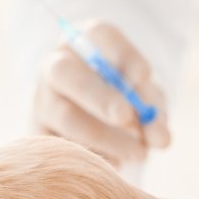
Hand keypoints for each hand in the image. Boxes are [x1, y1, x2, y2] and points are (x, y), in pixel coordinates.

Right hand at [31, 21, 170, 166]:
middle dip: (99, 95)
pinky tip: (117, 163)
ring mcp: (42, 102)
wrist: (92, 131)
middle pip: (65, 73)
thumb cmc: (125, 104)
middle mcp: (55, 67)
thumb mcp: (144, 101)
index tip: (144, 76)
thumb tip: (161, 138)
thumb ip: (154, 113)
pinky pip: (61, 148)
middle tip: (128, 116)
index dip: (121, 53)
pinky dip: (94, 158)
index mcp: (86, 44)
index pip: (97, 35)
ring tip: (139, 153)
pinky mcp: (37, 136)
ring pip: (65, 116)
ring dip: (104, 136)